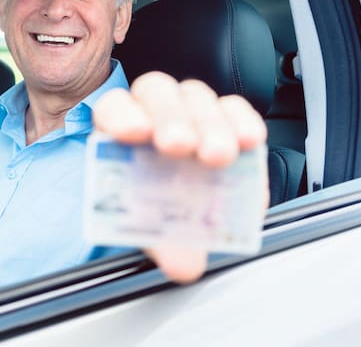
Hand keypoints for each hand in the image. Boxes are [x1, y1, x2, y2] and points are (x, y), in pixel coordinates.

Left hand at [92, 71, 268, 282]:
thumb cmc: (157, 209)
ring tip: (218, 155)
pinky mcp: (226, 115)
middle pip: (156, 93)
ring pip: (195, 97)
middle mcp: (150, 111)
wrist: (184, 212)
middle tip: (179, 145)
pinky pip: (234, 107)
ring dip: (208, 123)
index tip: (134, 133)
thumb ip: (164, 241)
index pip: (112, 109)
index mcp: (118, 131)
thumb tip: (186, 266)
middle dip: (169, 117)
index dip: (121, 116)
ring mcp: (188, 109)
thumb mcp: (153, 228)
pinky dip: (242, 121)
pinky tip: (247, 141)